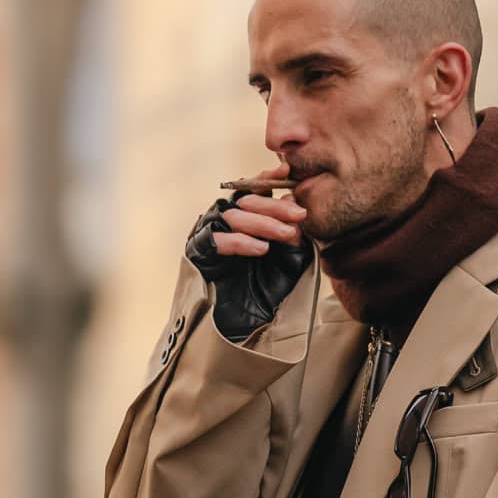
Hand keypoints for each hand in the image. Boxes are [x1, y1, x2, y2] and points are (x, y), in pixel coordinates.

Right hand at [186, 174, 311, 341]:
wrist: (243, 325)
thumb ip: (291, 234)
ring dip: (264, 223)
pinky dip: (241, 242)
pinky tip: (262, 249)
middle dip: (275, 206)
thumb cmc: (265, 291)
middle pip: (247, 201)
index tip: (287, 172)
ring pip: (234, 216)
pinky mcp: (198, 252)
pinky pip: (218, 240)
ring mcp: (210, 234)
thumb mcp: (287, 260)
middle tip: (299, 215)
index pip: (253, 192)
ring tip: (287, 234)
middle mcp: (225, 221)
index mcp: (244, 218)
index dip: (267, 179)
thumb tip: (293, 202)